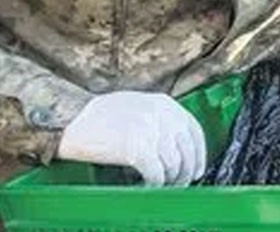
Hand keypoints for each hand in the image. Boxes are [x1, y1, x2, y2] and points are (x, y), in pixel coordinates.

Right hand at [56, 91, 205, 185]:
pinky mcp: (137, 149)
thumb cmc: (100, 116)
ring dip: (170, 180)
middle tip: (180, 183)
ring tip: (163, 186)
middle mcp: (162, 116)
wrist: (71, 121)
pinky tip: (149, 186)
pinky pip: (156, 173)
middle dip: (186, 171)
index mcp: (164, 104)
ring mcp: (150, 132)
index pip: (194, 130)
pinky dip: (155, 183)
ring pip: (174, 164)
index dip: (198, 153)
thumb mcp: (137, 105)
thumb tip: (178, 143)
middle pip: (187, 150)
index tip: (197, 168)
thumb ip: (159, 118)